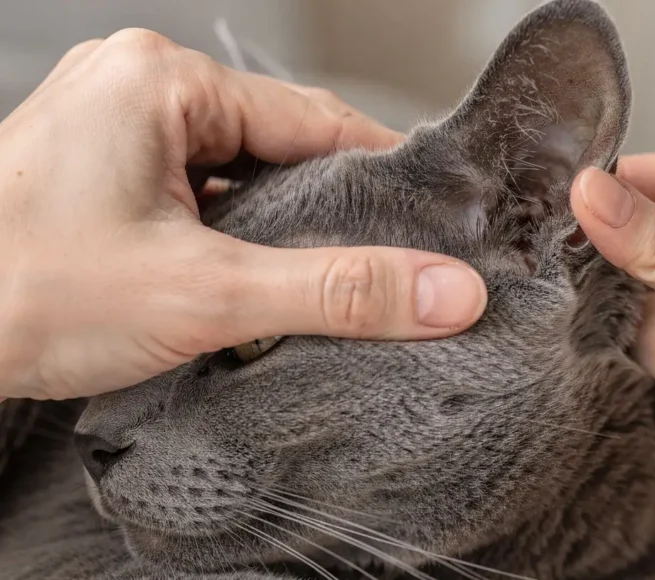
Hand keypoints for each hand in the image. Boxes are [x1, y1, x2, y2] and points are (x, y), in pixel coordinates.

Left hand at [0, 30, 486, 400]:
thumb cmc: (22, 294)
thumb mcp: (207, 295)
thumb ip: (337, 291)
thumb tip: (444, 292)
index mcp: (162, 80)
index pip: (318, 119)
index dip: (384, 175)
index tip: (436, 225)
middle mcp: (139, 86)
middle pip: (281, 145)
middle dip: (325, 210)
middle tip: (373, 272)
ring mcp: (118, 125)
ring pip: (243, 172)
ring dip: (276, 228)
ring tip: (303, 284)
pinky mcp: (106, 168)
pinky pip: (202, 190)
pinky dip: (233, 235)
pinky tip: (245, 279)